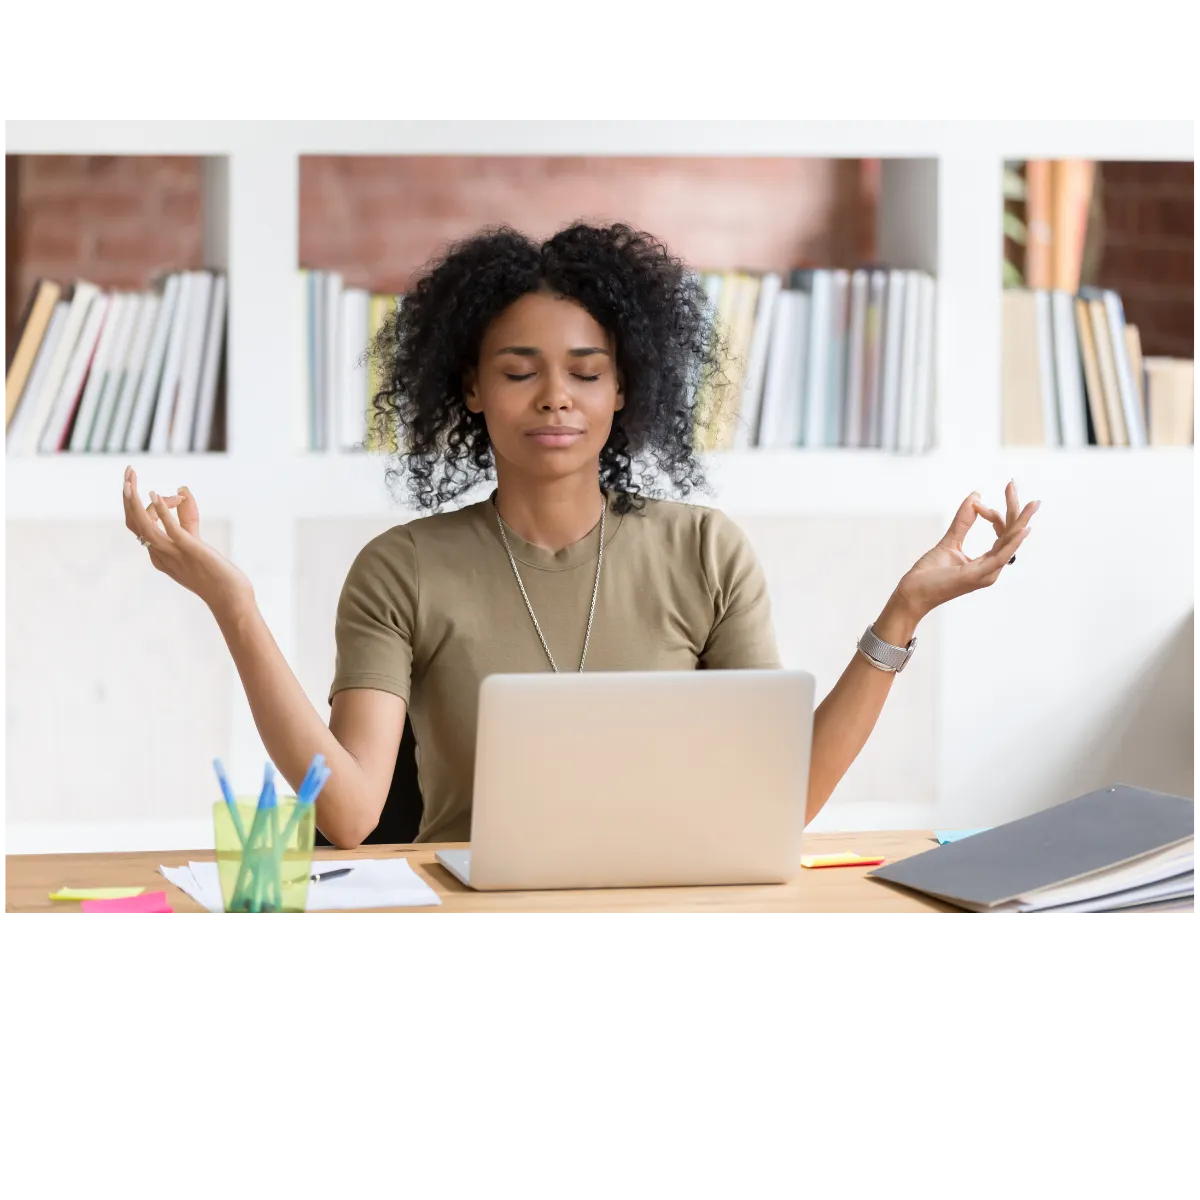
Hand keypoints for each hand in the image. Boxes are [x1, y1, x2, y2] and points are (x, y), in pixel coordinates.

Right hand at [121, 466, 253, 615]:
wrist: (230, 599)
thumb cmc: (215, 574)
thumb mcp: (195, 542)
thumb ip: (187, 518)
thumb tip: (183, 489)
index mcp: (158, 555)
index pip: (138, 526)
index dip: (147, 504)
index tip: (178, 496)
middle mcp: (160, 555)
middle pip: (133, 523)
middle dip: (127, 497)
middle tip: (128, 472)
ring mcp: (173, 553)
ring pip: (143, 526)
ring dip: (133, 502)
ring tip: (129, 480)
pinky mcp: (189, 550)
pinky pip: (169, 530)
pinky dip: (161, 511)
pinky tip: (156, 494)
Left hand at [893, 481, 1039, 621]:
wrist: (913, 593)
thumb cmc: (929, 574)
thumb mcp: (949, 541)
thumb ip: (963, 521)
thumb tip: (976, 496)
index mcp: (987, 562)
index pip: (1002, 533)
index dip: (992, 513)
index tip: (976, 502)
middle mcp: (992, 568)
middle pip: (1010, 534)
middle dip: (1015, 509)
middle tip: (1012, 483)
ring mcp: (987, 573)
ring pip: (1010, 543)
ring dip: (1021, 522)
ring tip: (1033, 504)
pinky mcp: (977, 575)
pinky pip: (1000, 557)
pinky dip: (1012, 542)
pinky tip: (1022, 529)